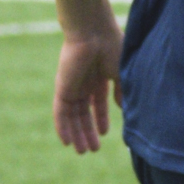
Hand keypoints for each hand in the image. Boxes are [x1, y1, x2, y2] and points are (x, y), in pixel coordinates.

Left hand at [53, 24, 121, 153]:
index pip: (97, 102)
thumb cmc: (111, 46)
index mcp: (99, 76)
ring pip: (72, 116)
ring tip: (82, 152)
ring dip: (77, 134)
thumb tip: (123, 107)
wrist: (93, 32)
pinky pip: (60, 112)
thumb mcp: (122, 72)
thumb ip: (122, 90)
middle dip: (88, 131)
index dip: (100, 118)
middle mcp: (83, 82)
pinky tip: (67, 142)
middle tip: (92, 150)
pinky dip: (63, 127)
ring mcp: (72, 85)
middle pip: (83, 113)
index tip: (104, 134)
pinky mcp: (62, 88)